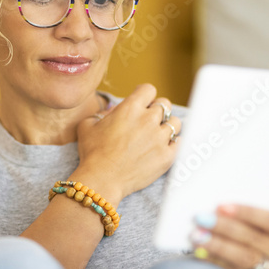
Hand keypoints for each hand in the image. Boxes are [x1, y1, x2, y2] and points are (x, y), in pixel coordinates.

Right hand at [76, 84, 180, 203]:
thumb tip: (112, 112)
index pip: (149, 89)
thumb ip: (102, 113)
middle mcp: (148, 119)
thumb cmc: (92, 153)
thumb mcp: (87, 125)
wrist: (102, 179)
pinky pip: (180, 142)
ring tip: (158, 134)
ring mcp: (160, 138)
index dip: (145, 95)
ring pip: (175, 123)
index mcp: (130, 108)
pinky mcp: (167, 156)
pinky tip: (164, 147)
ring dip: (167, 126)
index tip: (142, 102)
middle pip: (165, 104)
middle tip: (150, 120)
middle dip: (158, 110)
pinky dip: (173, 144)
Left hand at [192, 204, 268, 268]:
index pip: (268, 221)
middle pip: (252, 240)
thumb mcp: (261, 233)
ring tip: (196, 237)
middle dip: (224, 228)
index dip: (245, 213)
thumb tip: (218, 210)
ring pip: (244, 259)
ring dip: (217, 247)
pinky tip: (201, 255)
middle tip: (201, 219)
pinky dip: (216, 264)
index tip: (220, 207)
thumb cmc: (261, 247)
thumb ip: (248, 223)